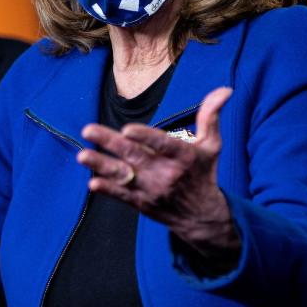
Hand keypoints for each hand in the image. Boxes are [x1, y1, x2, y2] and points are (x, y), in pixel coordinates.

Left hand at [76, 86, 238, 250]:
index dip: (145, 137)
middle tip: (88, 129)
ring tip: (81, 155)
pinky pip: (122, 196)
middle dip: (110, 143)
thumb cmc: (204, 173)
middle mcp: (165, 174)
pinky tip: (92, 182)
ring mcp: (151, 190)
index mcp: (183, 157)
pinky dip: (107, 190)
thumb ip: (210, 116)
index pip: (162, 145)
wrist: (201, 217)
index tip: (127, 129)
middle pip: (135, 156)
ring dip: (101, 165)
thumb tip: (225, 89)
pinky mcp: (141, 203)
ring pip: (123, 176)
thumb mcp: (211, 145)